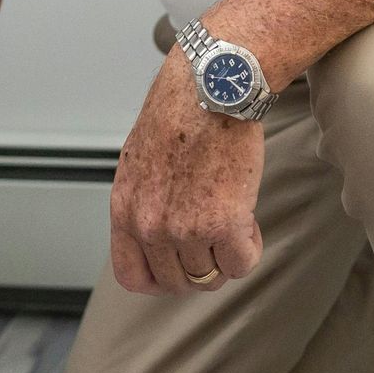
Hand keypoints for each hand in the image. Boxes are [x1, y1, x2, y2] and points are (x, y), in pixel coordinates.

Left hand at [110, 53, 265, 294]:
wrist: (208, 90)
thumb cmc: (180, 117)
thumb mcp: (140, 164)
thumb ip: (144, 204)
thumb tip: (159, 234)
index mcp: (124, 212)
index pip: (132, 276)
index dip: (159, 280)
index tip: (179, 267)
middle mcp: (149, 226)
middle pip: (177, 282)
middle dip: (200, 268)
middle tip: (217, 240)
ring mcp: (184, 229)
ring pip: (211, 276)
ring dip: (227, 256)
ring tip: (235, 221)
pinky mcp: (223, 223)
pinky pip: (241, 264)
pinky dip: (250, 250)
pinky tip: (249, 222)